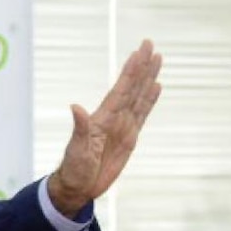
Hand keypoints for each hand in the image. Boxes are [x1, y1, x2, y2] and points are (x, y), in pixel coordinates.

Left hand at [48, 39, 162, 216]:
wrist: (78, 187)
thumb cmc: (73, 169)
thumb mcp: (76, 150)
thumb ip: (79, 129)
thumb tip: (75, 107)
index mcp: (102, 119)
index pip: (120, 90)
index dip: (130, 72)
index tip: (139, 52)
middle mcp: (114, 118)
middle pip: (131, 88)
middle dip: (141, 67)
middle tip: (149, 44)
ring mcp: (122, 126)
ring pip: (139, 97)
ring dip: (148, 78)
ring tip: (157, 59)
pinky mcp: (129, 138)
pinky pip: (142, 115)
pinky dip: (149, 100)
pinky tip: (155, 87)